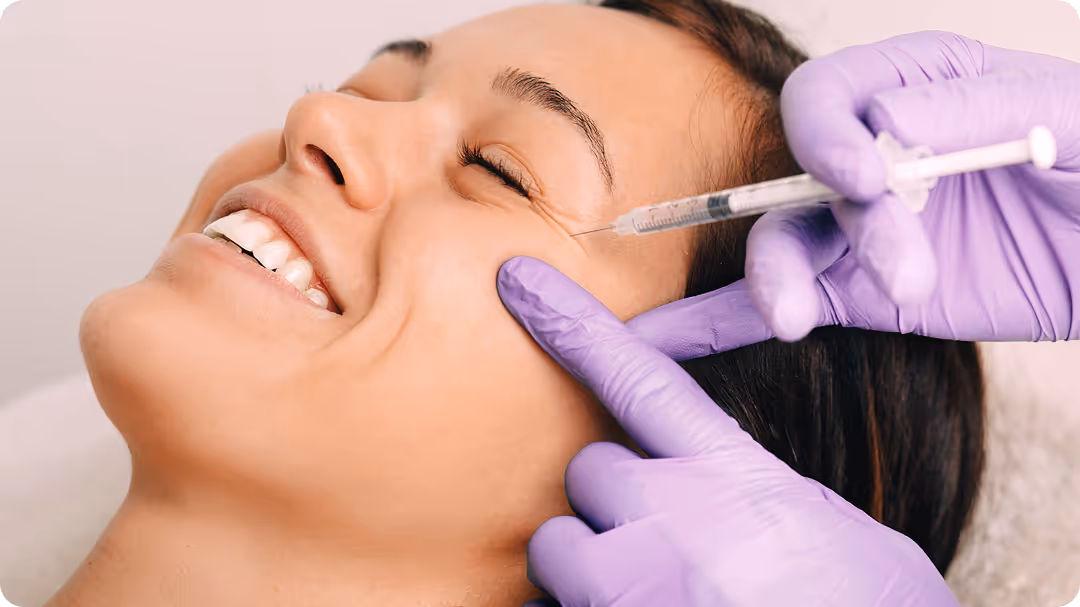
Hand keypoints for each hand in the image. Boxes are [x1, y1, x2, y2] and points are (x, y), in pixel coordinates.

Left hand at [498, 257, 957, 606]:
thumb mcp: (828, 531)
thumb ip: (756, 491)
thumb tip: (716, 486)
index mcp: (737, 479)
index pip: (638, 378)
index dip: (571, 325)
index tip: (518, 283)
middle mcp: (673, 521)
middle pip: (591, 470)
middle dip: (614, 499)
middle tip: (665, 543)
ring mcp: (631, 586)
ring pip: (558, 543)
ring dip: (589, 562)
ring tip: (649, 591)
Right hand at [631, 31, 1079, 358]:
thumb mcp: (1067, 118)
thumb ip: (979, 111)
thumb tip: (883, 124)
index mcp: (911, 86)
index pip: (828, 97)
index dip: (825, 134)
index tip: (861, 179)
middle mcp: (872, 155)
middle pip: (799, 179)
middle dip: (835, 226)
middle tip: (903, 270)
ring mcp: (861, 228)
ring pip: (784, 245)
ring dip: (782, 282)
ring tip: (804, 322)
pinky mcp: (865, 292)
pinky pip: (794, 301)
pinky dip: (724, 322)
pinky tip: (666, 341)